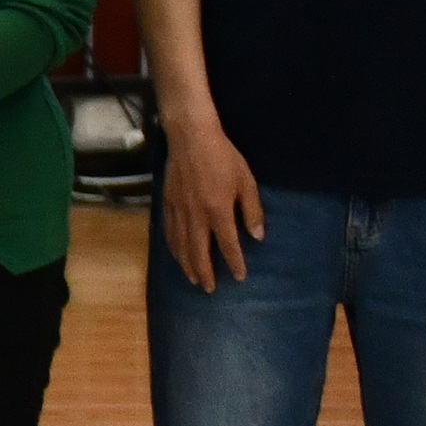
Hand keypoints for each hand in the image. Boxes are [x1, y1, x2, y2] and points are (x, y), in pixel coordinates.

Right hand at [154, 117, 264, 291]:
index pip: (227, 244)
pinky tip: (176, 253)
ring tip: (192, 278)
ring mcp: (179, 209)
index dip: (235, 262)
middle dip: (205, 272)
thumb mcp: (247, 181)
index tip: (239, 276)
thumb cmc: (224, 157)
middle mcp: (196, 215)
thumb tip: (258, 236)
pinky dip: (172, 246)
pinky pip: (169, 230)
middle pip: (199, 251)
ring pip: (181, 244)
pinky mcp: (167, 202)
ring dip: (186, 264)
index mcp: (218, 210)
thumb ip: (252, 210)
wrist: (191, 137)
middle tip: (209, 288)